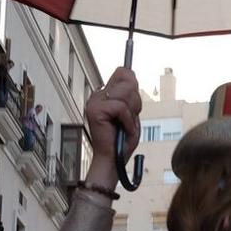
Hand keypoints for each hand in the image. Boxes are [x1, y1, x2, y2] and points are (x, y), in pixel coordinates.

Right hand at [82, 67, 141, 191]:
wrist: (113, 159)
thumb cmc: (122, 139)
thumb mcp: (131, 112)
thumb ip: (130, 93)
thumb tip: (129, 71)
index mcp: (105, 94)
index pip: (123, 72)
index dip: (133, 87)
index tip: (132, 105)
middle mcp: (98, 95)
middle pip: (128, 81)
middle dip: (135, 102)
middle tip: (128, 119)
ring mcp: (95, 102)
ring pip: (126, 93)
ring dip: (132, 113)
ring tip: (125, 125)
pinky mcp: (95, 110)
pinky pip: (121, 108)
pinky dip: (128, 121)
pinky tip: (123, 130)